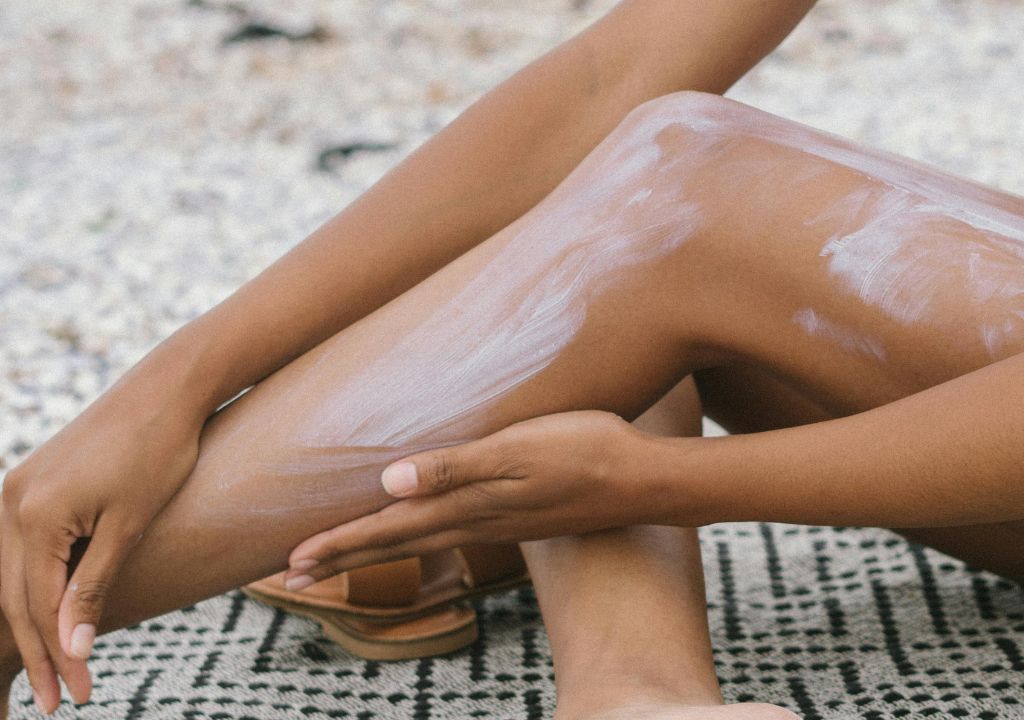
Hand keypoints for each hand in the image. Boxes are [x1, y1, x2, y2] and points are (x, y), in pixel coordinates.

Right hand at [0, 382, 202, 712]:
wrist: (167, 388)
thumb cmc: (159, 451)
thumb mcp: (129, 525)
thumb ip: (94, 586)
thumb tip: (70, 649)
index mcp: (32, 516)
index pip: (40, 607)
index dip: (58, 656)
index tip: (79, 695)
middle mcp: (11, 502)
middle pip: (17, 598)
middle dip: (39, 652)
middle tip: (59, 702)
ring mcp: (18, 489)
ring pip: (14, 576)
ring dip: (34, 623)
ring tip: (53, 669)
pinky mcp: (35, 482)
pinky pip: (24, 548)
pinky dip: (37, 585)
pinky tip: (52, 612)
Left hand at [285, 410, 654, 585]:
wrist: (643, 479)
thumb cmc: (583, 450)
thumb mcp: (518, 449)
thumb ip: (455, 466)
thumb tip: (389, 482)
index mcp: (467, 505)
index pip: (388, 530)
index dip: (338, 544)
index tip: (291, 564)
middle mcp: (475, 520)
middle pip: (395, 544)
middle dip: (342, 557)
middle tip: (291, 577)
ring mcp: (497, 522)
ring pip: (418, 541)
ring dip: (372, 551)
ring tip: (338, 559)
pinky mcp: (516, 516)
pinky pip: (448, 532)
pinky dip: (413, 537)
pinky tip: (416, 529)